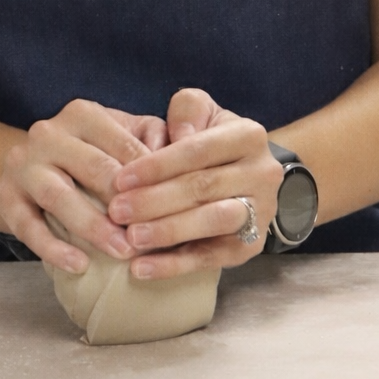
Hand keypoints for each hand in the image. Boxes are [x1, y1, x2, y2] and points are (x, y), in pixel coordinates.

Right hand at [0, 100, 167, 272]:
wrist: (29, 164)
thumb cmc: (89, 152)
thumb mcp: (120, 133)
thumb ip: (152, 137)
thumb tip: (184, 152)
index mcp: (82, 113)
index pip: (123, 143)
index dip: (151, 176)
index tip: (176, 206)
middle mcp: (48, 133)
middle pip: (92, 167)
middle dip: (125, 203)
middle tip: (153, 235)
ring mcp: (23, 164)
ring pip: (60, 197)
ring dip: (93, 227)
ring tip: (122, 253)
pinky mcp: (5, 196)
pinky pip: (28, 226)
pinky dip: (53, 248)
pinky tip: (79, 265)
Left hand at [107, 88, 281, 278]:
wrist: (246, 173)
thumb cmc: (210, 139)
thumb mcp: (201, 112)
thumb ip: (187, 110)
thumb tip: (177, 134)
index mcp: (249, 135)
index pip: (198, 150)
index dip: (157, 165)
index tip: (120, 178)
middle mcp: (262, 173)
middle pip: (204, 188)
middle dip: (155, 200)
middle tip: (117, 211)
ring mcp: (261, 212)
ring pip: (213, 223)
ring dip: (168, 232)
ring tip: (131, 237)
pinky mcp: (250, 247)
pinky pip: (212, 259)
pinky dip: (176, 266)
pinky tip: (142, 268)